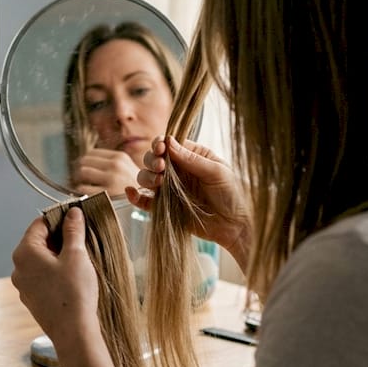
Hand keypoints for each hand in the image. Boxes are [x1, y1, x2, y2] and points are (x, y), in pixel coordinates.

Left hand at [11, 208, 101, 348]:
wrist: (73, 332)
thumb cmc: (74, 292)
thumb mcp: (76, 255)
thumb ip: (73, 230)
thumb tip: (72, 213)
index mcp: (24, 253)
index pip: (39, 224)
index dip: (58, 217)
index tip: (76, 217)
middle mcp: (18, 268)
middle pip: (38, 242)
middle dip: (59, 237)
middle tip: (81, 237)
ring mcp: (23, 286)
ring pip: (40, 261)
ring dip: (58, 256)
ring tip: (80, 258)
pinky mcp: (32, 300)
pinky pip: (42, 278)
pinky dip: (55, 272)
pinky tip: (72, 277)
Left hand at [71, 149, 139, 196]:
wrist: (150, 203)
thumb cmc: (136, 189)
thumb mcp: (127, 169)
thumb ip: (111, 163)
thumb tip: (87, 162)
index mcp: (120, 157)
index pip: (91, 153)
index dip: (84, 161)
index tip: (83, 168)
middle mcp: (115, 165)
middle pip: (84, 161)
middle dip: (78, 170)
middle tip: (79, 178)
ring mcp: (111, 179)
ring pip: (82, 172)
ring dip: (78, 180)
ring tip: (81, 186)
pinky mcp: (106, 194)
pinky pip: (83, 189)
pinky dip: (80, 192)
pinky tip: (85, 195)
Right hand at [126, 136, 251, 267]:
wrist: (236, 225)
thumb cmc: (233, 194)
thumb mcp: (217, 172)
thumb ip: (192, 159)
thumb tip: (170, 141)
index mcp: (191, 156)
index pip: (169, 145)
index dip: (159, 144)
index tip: (160, 148)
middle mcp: (177, 171)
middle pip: (153, 159)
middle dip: (152, 161)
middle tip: (161, 167)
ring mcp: (170, 189)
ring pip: (146, 178)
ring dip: (146, 177)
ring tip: (158, 182)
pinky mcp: (165, 208)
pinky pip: (145, 201)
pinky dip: (135, 196)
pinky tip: (131, 191)